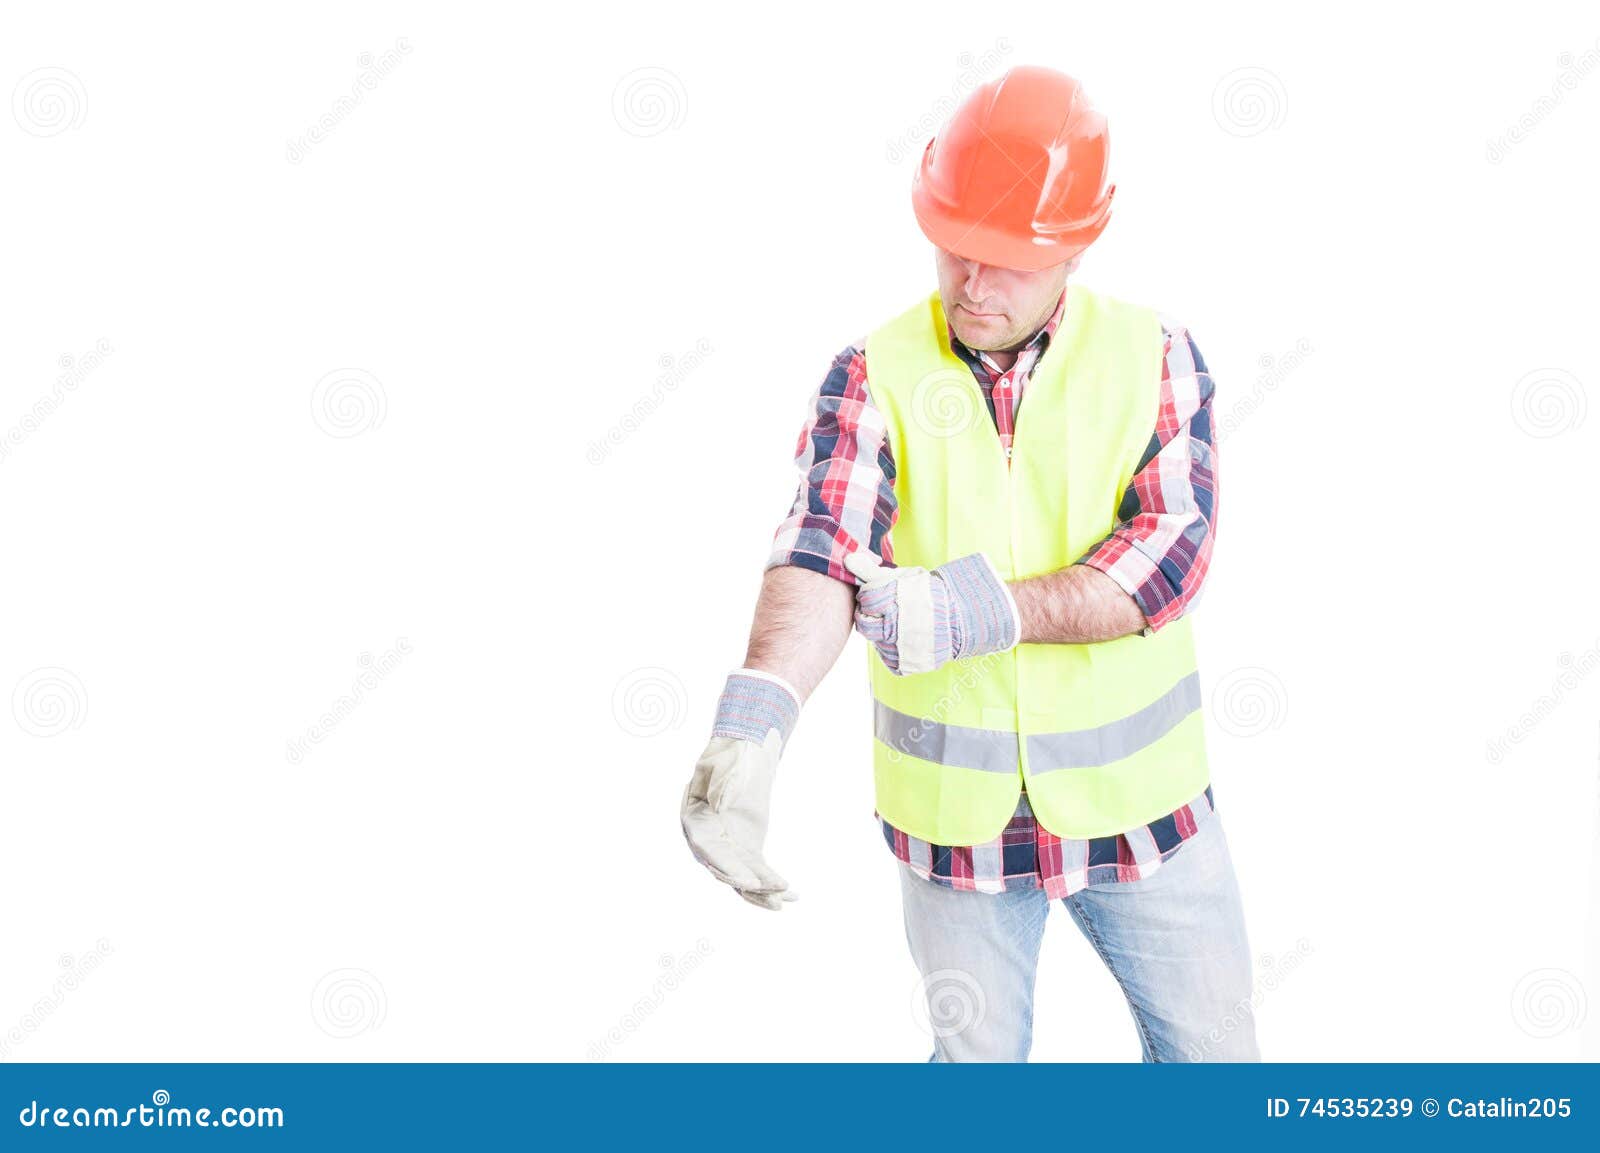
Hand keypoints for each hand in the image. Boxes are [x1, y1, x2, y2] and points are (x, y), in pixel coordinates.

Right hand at [679, 670, 800, 909]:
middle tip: (773, 892)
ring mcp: (727, 845)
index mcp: (695, 819)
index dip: (727, 866)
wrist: (743, 748)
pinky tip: (791, 895)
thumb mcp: (722, 764)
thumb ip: (721, 785)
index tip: (747, 879)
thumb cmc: (729, 754)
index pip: (709, 850)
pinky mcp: (746, 848)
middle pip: (725, 868)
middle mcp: (707, 838)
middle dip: (748, 883)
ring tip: (785, 902)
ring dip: (762, 891)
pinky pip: (757, 871)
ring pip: (742, 876)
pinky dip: (770, 882)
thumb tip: (722, 807)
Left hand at [845, 549, 1018, 674]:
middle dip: (869, 615)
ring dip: (881, 633)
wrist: (961, 618)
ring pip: (875, 642)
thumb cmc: (927, 594)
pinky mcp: (905, 665)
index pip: (866, 599)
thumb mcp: (901, 577)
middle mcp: (894, 629)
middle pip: (864, 625)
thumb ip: (871, 571)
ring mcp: (900, 650)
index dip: (869, 596)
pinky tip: (902, 638)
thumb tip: (847, 559)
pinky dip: (891, 649)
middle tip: (881, 611)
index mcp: (893, 603)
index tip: (878, 595)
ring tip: (898, 624)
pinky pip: (887, 659)